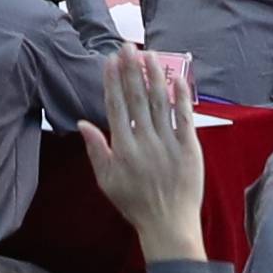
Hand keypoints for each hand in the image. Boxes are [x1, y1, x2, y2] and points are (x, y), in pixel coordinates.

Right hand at [88, 48, 211, 260]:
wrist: (168, 225)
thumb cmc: (134, 204)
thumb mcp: (107, 180)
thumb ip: (96, 150)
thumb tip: (83, 123)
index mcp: (123, 148)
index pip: (116, 106)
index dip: (113, 82)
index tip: (110, 61)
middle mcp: (145, 141)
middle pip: (137, 98)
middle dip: (131, 70)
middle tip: (128, 47)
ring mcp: (169, 143)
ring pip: (161, 102)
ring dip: (155, 76)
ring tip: (150, 56)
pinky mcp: (189, 148)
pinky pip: (185, 117)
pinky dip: (182, 97)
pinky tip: (178, 78)